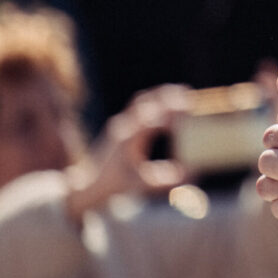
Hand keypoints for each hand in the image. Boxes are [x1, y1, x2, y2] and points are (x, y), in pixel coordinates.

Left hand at [65, 85, 189, 221]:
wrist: (86, 184)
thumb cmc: (114, 184)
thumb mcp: (141, 184)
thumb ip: (165, 180)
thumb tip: (191, 175)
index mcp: (129, 138)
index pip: (154, 118)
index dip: (174, 114)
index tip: (191, 112)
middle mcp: (124, 126)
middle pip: (148, 100)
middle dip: (171, 96)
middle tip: (191, 95)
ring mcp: (121, 122)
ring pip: (142, 98)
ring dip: (162, 94)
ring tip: (183, 92)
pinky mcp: (120, 124)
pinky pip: (138, 104)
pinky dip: (154, 100)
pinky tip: (167, 103)